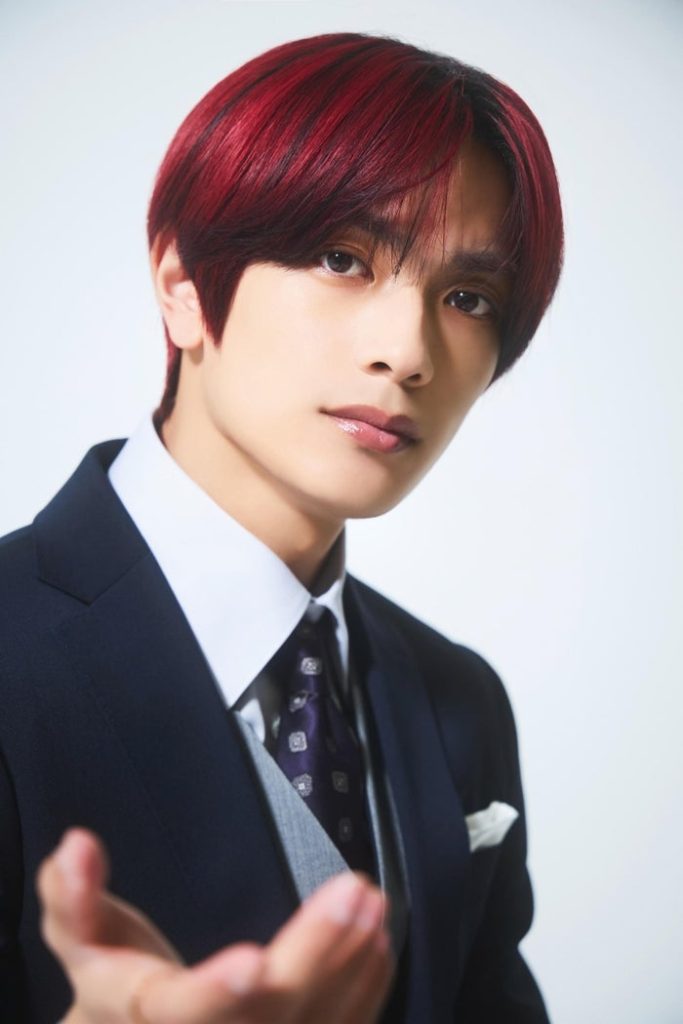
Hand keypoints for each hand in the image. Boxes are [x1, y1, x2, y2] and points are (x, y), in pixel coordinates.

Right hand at [37, 828, 393, 1023]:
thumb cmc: (112, 981)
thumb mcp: (80, 937)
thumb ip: (73, 894)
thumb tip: (77, 845)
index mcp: (149, 1014)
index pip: (184, 1012)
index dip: (217, 992)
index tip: (254, 962)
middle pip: (267, 1015)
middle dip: (316, 953)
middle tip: (356, 893)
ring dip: (351, 965)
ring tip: (374, 905)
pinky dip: (362, 992)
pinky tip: (378, 946)